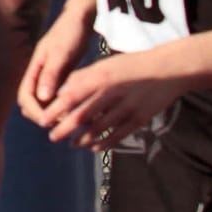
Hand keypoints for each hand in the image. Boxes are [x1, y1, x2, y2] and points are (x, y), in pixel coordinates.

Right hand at [18, 5, 95, 126]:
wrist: (80, 18)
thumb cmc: (70, 32)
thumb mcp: (61, 52)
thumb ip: (51, 74)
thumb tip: (42, 98)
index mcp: (34, 68)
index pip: (25, 97)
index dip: (34, 111)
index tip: (48, 121)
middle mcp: (39, 74)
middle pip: (32, 103)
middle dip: (43, 115)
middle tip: (63, 123)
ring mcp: (50, 76)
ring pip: (46, 102)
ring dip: (55, 112)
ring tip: (72, 119)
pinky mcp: (61, 76)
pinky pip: (58, 96)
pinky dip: (65, 105)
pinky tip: (79, 110)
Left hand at [41, 52, 177, 151]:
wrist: (168, 69)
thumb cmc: (132, 65)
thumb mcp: (106, 65)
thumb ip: (84, 78)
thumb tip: (61, 91)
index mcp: (100, 77)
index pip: (71, 96)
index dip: (55, 111)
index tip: (42, 121)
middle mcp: (111, 93)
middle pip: (82, 116)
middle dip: (64, 130)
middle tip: (52, 138)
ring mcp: (126, 107)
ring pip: (98, 129)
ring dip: (82, 139)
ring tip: (72, 143)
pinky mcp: (139, 118)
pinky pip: (117, 135)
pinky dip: (103, 143)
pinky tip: (93, 147)